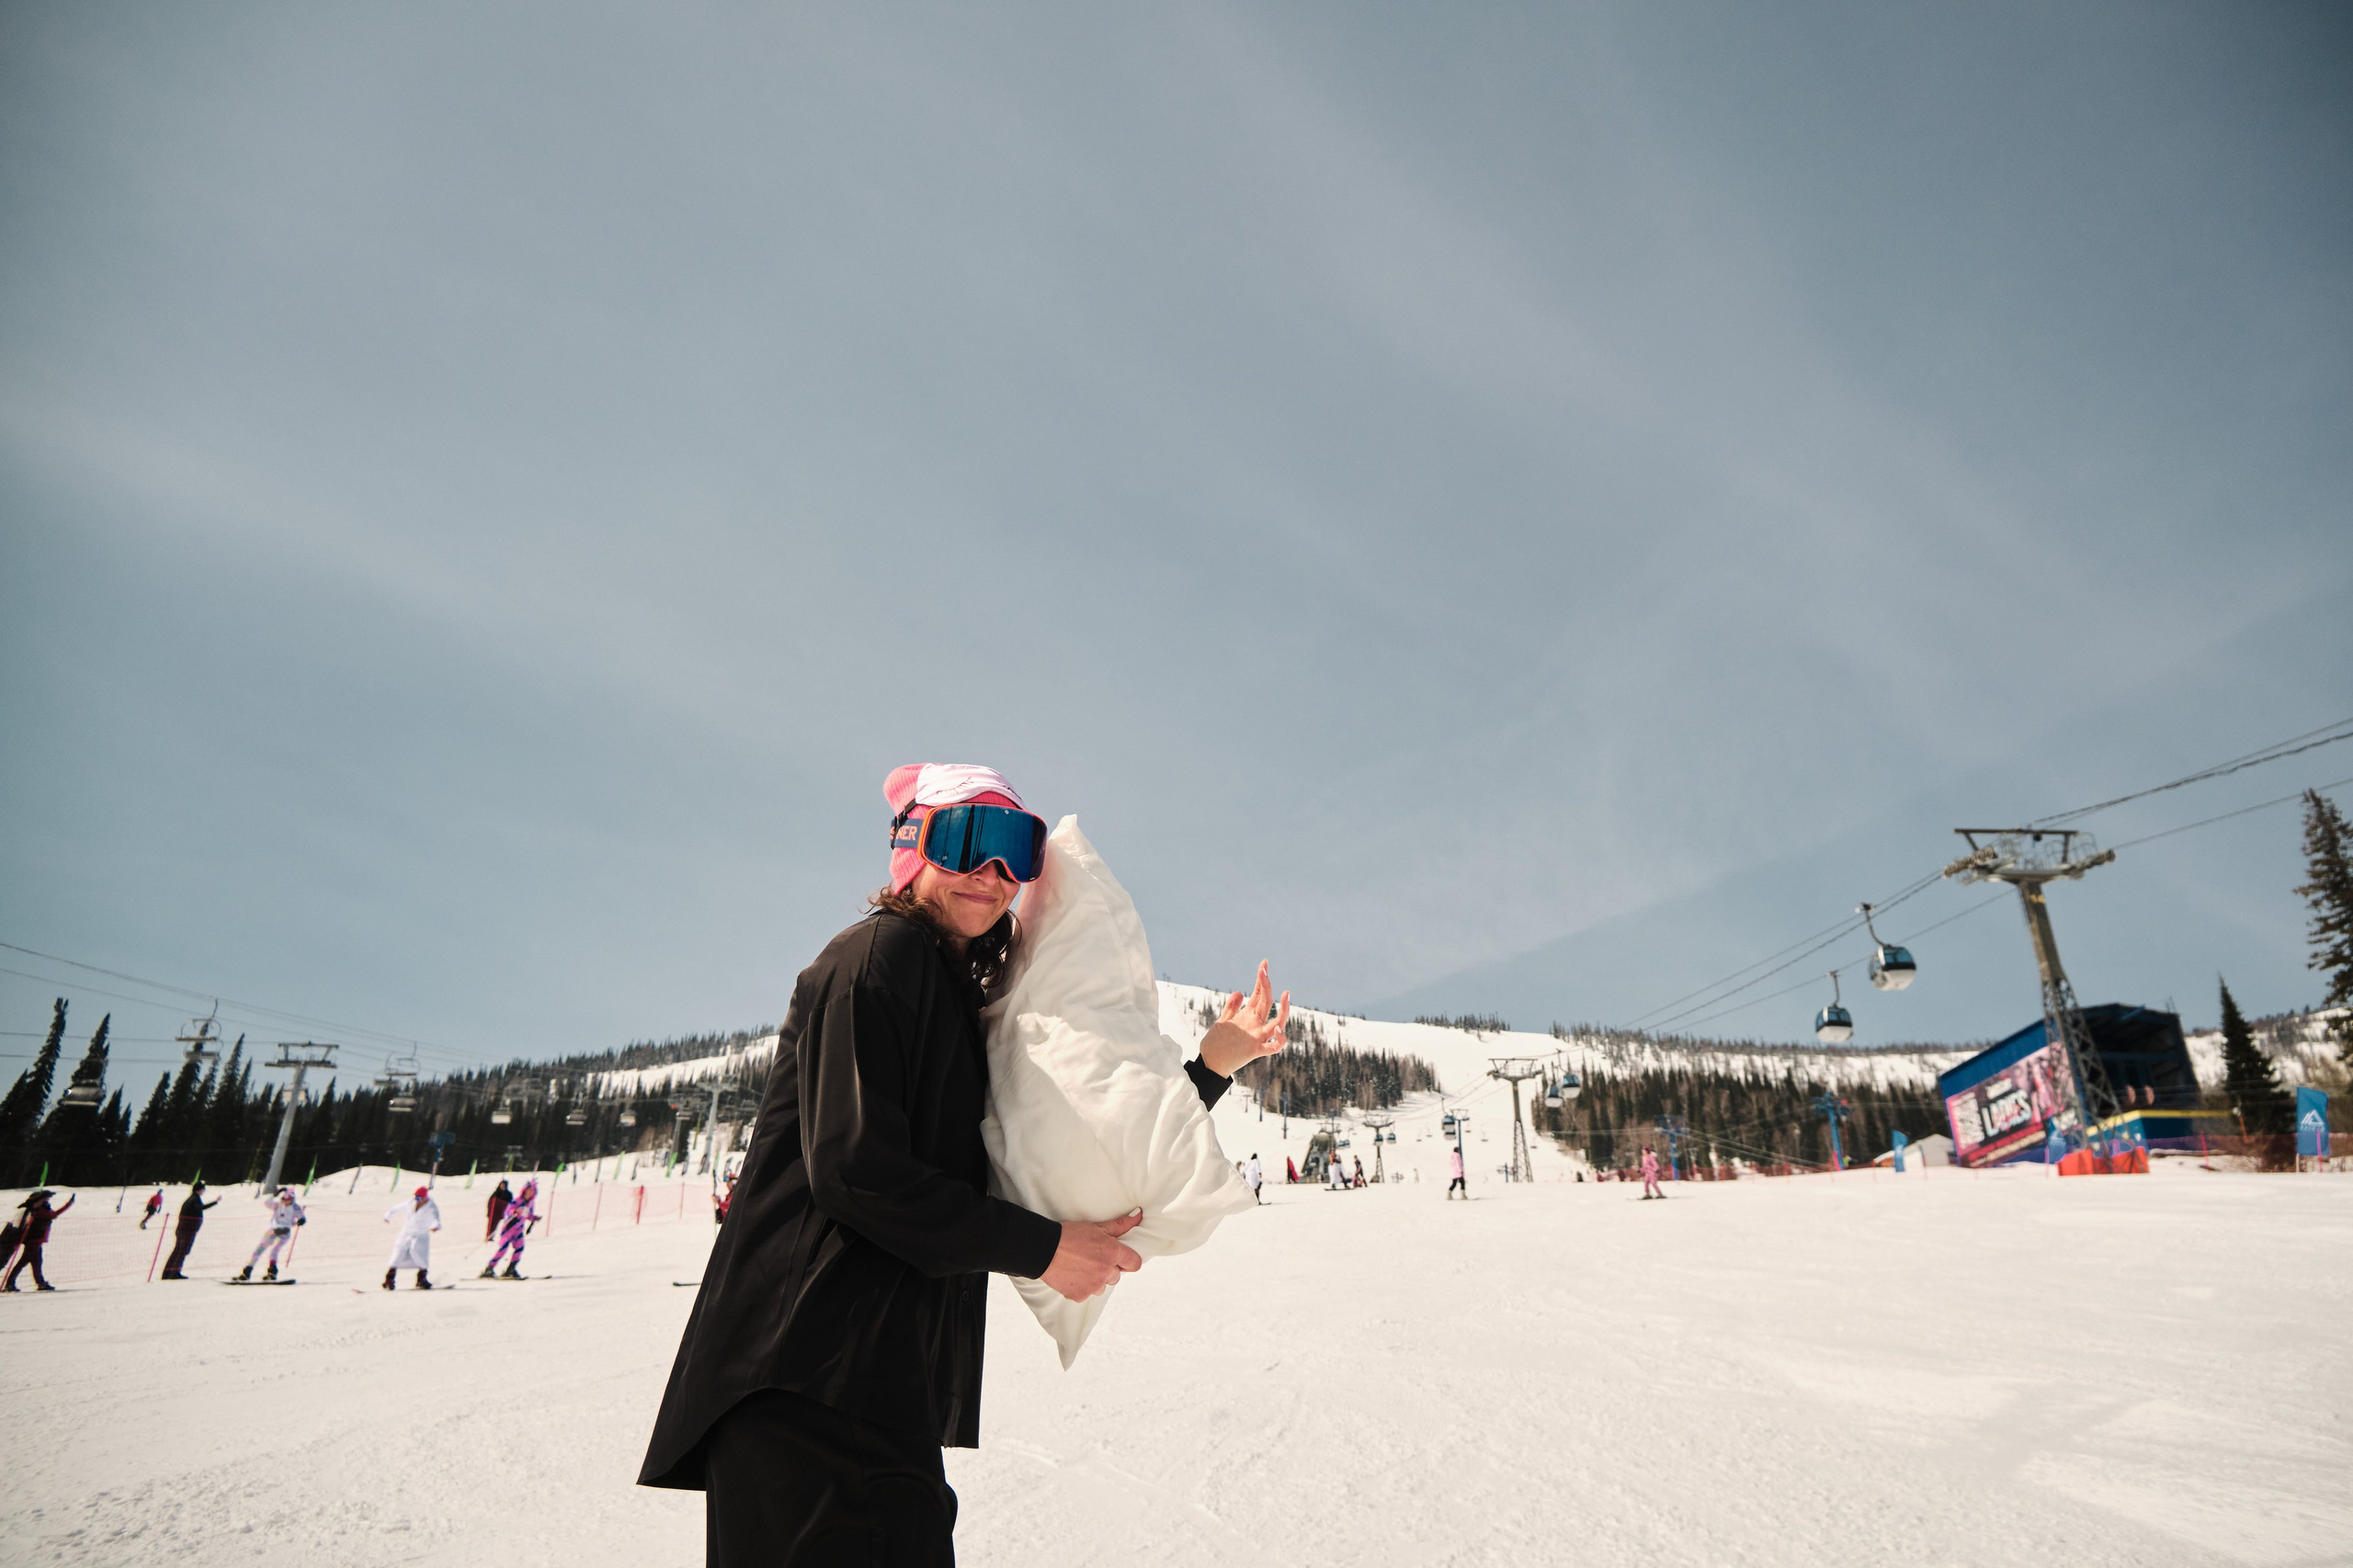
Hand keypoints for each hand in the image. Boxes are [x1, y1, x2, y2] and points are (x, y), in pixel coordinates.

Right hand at [1038, 1210, 1143, 1302]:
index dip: (1128, 1260)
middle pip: (1116, 1276)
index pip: (1135, 1263)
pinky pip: (1086, 1294)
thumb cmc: (1070, 1235)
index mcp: (1113, 1253)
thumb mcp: (1096, 1226)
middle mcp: (1106, 1272)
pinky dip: (1081, 1287)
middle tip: (1092, 1259)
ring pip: (1102, 1287)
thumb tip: (1138, 1215)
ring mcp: (1093, 1286)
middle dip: (1108, 1269)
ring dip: (1095, 1280)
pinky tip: (1072, 1275)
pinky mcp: (1080, 1296)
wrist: (1044, 1249)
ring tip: (1080, 1267)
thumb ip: (1120, 1225)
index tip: (1120, 1258)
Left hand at [1198, 961, 1289, 1077]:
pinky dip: (1280, 1039)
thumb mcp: (1223, 1022)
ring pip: (1278, 1022)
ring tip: (1286, 994)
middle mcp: (1256, 1025)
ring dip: (1284, 1009)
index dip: (1262, 979)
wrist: (1210, 1064)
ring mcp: (1257, 1037)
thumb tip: (1239, 991)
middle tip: (1264, 969)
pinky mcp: (1255, 1051)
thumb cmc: (1216, 1044)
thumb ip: (1231, 1008)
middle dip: (1267, 984)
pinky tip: (1277, 1029)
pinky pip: (1274, 1047)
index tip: (1264, 963)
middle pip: (1266, 1002)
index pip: (1259, 994)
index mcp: (1249, 1016)